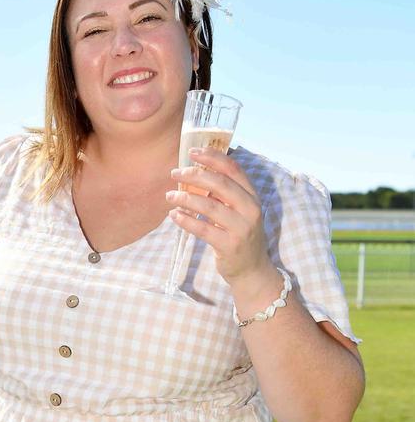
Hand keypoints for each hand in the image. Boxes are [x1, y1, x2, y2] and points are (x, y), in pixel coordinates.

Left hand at [166, 146, 273, 286]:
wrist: (251, 269)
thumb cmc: (239, 234)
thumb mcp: (238, 210)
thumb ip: (223, 193)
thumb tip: (194, 173)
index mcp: (252, 196)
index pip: (233, 169)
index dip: (213, 157)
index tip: (193, 152)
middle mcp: (250, 209)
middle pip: (220, 184)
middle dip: (195, 175)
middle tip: (175, 173)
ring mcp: (241, 228)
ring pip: (209, 206)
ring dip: (185, 198)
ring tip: (169, 195)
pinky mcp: (230, 245)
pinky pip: (203, 229)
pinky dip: (186, 220)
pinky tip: (173, 215)